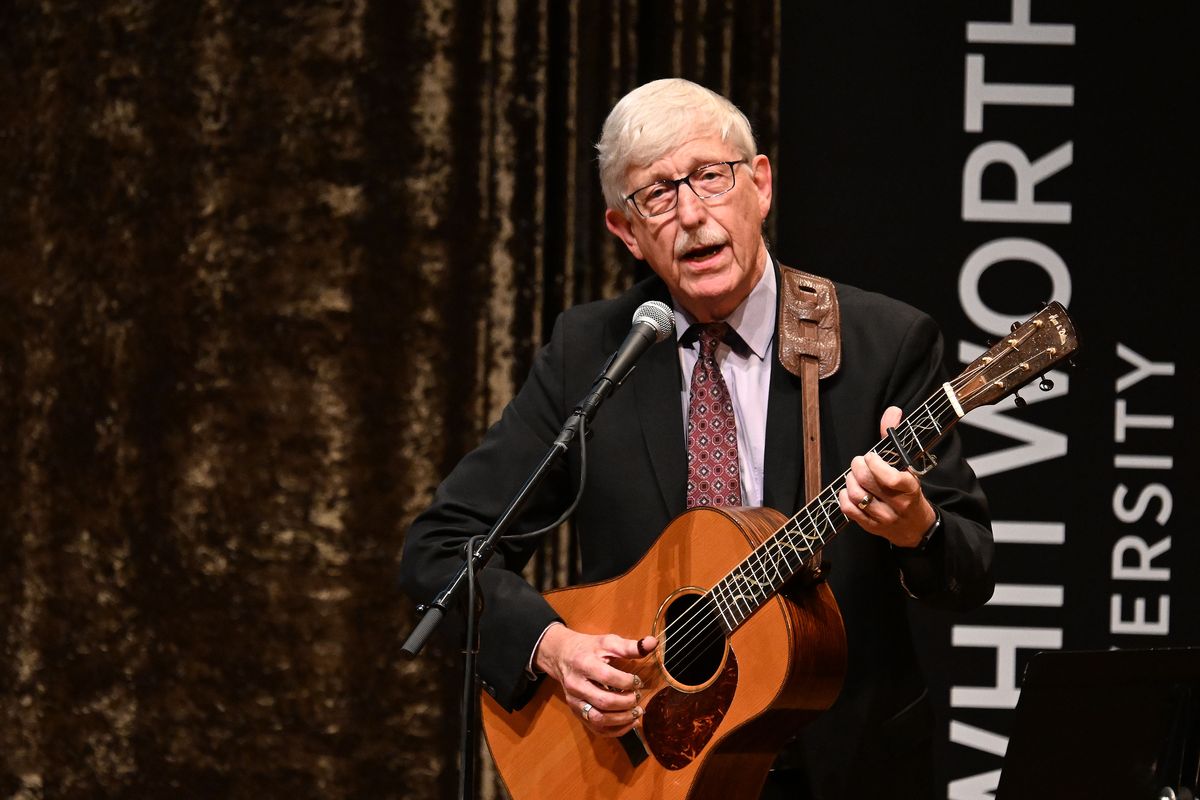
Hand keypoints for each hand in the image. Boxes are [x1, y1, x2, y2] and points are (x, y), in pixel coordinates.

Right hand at [534, 623, 656, 737]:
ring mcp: (574, 701)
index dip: (628, 681)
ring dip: (622, 719)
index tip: (639, 681)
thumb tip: (653, 643)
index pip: (608, 677)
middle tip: (638, 697)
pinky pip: (596, 728)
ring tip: (637, 713)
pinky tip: (629, 722)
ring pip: (598, 719)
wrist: (562, 656)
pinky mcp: (576, 712)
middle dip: (626, 702)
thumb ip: (630, 646)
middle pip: (603, 701)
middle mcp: (576, 685)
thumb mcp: (607, 642)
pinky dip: (615, 730)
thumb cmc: (588, 649)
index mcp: (584, 664)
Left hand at [838, 406, 936, 548]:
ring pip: (856, 495)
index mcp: (910, 488)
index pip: (891, 478)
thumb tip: (892, 411)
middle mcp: (897, 504)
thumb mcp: (909, 466)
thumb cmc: (910, 492)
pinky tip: (848, 490)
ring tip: (854, 475)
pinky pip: (849, 511)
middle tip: (859, 462)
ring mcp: (883, 517)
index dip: (875, 464)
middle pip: (867, 482)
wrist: (917, 528)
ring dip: (850, 480)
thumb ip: (896, 438)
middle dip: (857, 466)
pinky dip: (843, 497)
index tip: (871, 456)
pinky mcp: (871, 526)